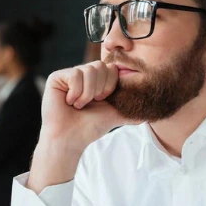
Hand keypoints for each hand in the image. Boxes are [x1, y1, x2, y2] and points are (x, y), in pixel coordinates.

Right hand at [27, 61, 138, 192]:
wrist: (70, 138)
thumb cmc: (90, 127)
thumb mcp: (114, 115)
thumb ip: (130, 110)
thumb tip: (148, 114)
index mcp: (96, 80)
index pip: (111, 68)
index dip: (110, 85)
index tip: (102, 100)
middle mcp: (82, 74)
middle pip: (100, 66)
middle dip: (99, 89)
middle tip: (90, 103)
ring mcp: (69, 75)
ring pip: (89, 70)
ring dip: (88, 93)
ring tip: (79, 105)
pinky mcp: (56, 77)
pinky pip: (75, 75)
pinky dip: (76, 92)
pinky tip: (69, 102)